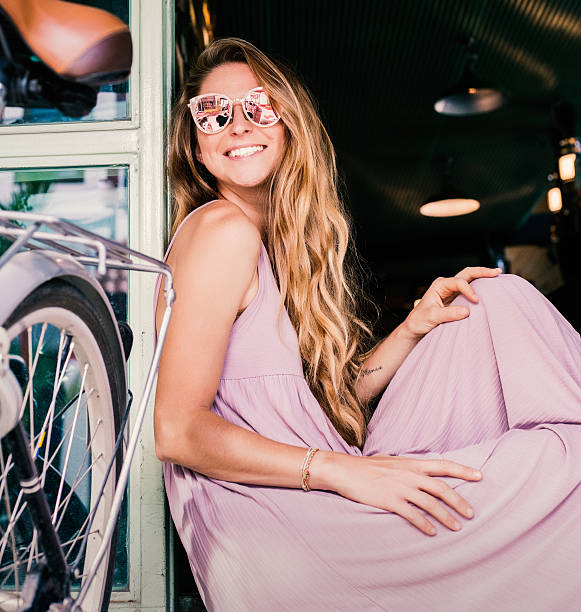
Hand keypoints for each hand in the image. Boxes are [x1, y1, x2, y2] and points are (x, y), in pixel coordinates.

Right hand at [332, 454, 481, 534]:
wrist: (345, 470)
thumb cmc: (366, 466)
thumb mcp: (390, 461)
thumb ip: (407, 467)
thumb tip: (418, 471)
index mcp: (411, 463)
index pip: (443, 465)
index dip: (463, 470)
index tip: (480, 476)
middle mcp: (409, 474)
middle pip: (442, 488)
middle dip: (460, 502)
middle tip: (471, 514)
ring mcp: (400, 487)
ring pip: (431, 504)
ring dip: (446, 517)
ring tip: (457, 527)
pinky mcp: (390, 500)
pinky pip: (412, 515)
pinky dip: (424, 525)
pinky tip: (432, 532)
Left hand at [403, 266, 501, 338]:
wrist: (415, 327)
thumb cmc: (419, 320)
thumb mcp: (432, 317)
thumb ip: (448, 314)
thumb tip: (467, 311)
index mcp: (439, 285)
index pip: (459, 282)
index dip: (469, 290)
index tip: (476, 301)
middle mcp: (447, 285)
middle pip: (467, 273)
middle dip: (482, 272)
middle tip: (496, 272)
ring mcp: (452, 291)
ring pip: (470, 279)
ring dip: (483, 276)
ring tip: (497, 275)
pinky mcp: (456, 299)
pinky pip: (470, 289)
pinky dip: (481, 287)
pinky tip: (490, 287)